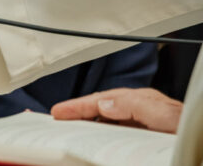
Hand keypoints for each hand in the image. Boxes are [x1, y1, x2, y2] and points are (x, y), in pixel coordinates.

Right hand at [51, 88, 182, 132]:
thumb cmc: (192, 132)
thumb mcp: (167, 117)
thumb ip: (137, 106)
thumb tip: (104, 102)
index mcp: (146, 104)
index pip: (104, 101)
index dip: (78, 106)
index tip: (57, 112)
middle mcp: (144, 114)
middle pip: (104, 110)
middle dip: (80, 113)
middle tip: (57, 120)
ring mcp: (146, 128)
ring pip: (111, 124)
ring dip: (91, 126)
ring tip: (72, 132)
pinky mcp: (146, 142)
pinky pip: (120, 137)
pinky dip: (105, 138)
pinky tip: (99, 146)